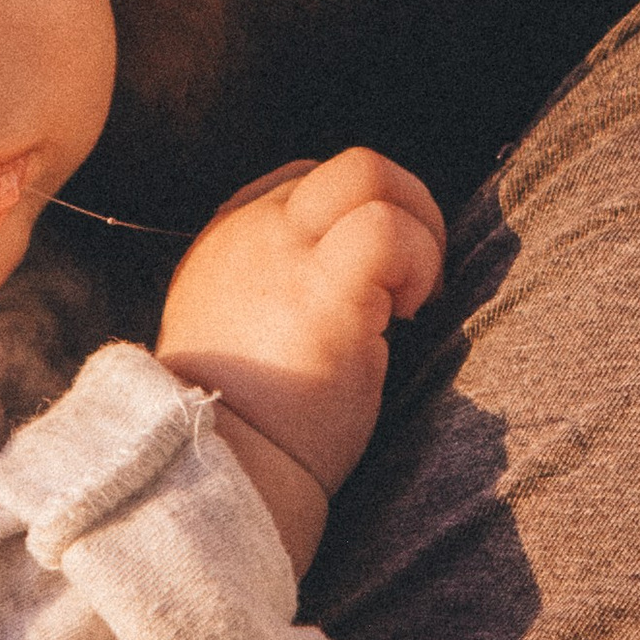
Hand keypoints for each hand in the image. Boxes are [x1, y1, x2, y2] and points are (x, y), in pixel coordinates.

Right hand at [157, 150, 444, 576]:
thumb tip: (361, 282)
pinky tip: (408, 317)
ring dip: (419, 231)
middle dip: (406, 206)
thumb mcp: (241, 327)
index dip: (361, 221)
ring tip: (413, 302)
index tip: (373, 289)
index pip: (311, 182)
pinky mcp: (323, 288)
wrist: (220, 475)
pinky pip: (387, 228)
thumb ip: (279, 286)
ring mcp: (282, 251)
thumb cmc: (247, 423)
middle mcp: (251, 231)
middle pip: (350, 165)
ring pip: (369, 171)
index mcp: (229, 239)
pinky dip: (418, 261)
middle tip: (416, 284)